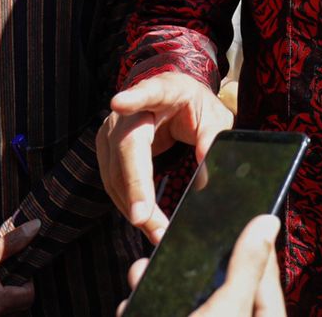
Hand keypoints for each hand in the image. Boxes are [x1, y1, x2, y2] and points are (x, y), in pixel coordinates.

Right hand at [99, 73, 232, 242]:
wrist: (173, 99)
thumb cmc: (194, 106)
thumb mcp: (214, 116)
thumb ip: (211, 138)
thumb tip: (204, 178)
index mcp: (163, 89)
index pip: (148, 92)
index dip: (133, 98)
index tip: (119, 103)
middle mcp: (130, 109)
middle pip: (127, 146)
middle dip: (135, 185)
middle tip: (144, 218)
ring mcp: (113, 129)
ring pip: (115, 170)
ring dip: (133, 204)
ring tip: (156, 232)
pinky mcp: (107, 149)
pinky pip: (113, 181)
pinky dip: (129, 204)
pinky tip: (145, 223)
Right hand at [119, 215, 285, 316]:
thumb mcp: (226, 310)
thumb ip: (244, 268)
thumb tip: (268, 221)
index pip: (263, 276)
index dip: (251, 242)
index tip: (237, 210)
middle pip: (222, 288)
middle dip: (193, 266)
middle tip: (175, 238)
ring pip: (188, 305)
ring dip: (162, 286)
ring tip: (141, 269)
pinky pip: (165, 313)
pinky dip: (148, 308)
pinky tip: (132, 302)